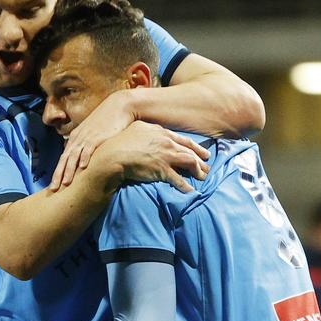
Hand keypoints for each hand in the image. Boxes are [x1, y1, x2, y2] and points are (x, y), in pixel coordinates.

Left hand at [52, 90, 136, 189]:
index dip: (57, 172)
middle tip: (53, 188)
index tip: (53, 185)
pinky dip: (85, 157)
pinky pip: (89, 148)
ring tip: (65, 182)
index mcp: (75, 138)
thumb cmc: (107, 121)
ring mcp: (87, 137)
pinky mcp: (98, 136)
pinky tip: (82, 167)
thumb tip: (84, 159)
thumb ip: (86, 145)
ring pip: (74, 155)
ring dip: (69, 169)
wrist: (118, 106)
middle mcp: (78, 138)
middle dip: (58, 174)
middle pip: (65, 159)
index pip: (63, 158)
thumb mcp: (92, 133)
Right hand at [89, 121, 209, 193]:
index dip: (196, 147)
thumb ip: (148, 130)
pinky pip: (178, 180)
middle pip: (190, 151)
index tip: (203, 153)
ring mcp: (165, 156)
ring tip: (203, 178)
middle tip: (207, 167)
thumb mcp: (137, 129)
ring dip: (198, 171)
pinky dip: (186, 186)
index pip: (184, 140)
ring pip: (189, 163)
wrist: (113, 156)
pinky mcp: (162, 170)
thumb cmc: (120, 142)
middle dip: (201, 160)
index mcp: (161, 132)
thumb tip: (151, 131)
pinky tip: (190, 191)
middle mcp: (167, 143)